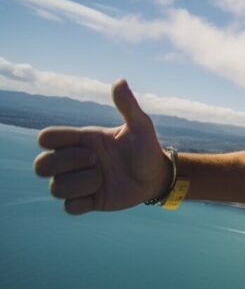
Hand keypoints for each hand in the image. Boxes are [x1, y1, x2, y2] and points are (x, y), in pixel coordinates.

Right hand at [33, 79, 170, 214]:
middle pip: (41, 165)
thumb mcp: (141, 126)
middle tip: (96, 161)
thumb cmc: (147, 148)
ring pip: (54, 188)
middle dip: (66, 163)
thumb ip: (128, 106)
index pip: (46, 138)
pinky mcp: (89, 201)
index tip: (87, 143)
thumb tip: (120, 81)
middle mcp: (76, 161)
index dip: (57, 141)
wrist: (158, 176)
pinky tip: (99, 194)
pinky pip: (69, 207)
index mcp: (82, 140)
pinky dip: (81, 202)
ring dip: (79, 184)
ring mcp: (80, 182)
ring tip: (102, 178)